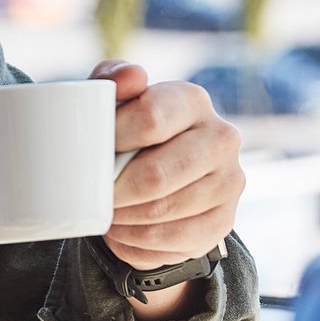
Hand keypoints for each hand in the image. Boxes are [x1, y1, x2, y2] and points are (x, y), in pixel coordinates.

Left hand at [93, 61, 243, 272]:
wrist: (159, 175)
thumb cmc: (128, 132)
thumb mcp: (113, 100)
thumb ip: (113, 78)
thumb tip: (132, 78)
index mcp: (193, 100)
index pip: (150, 118)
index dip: (112, 140)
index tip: (90, 154)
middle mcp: (222, 138)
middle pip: (156, 176)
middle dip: (115, 191)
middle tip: (92, 196)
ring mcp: (229, 182)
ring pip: (161, 213)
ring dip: (122, 219)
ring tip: (105, 213)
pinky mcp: (223, 222)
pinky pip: (172, 241)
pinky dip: (137, 242)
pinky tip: (122, 232)